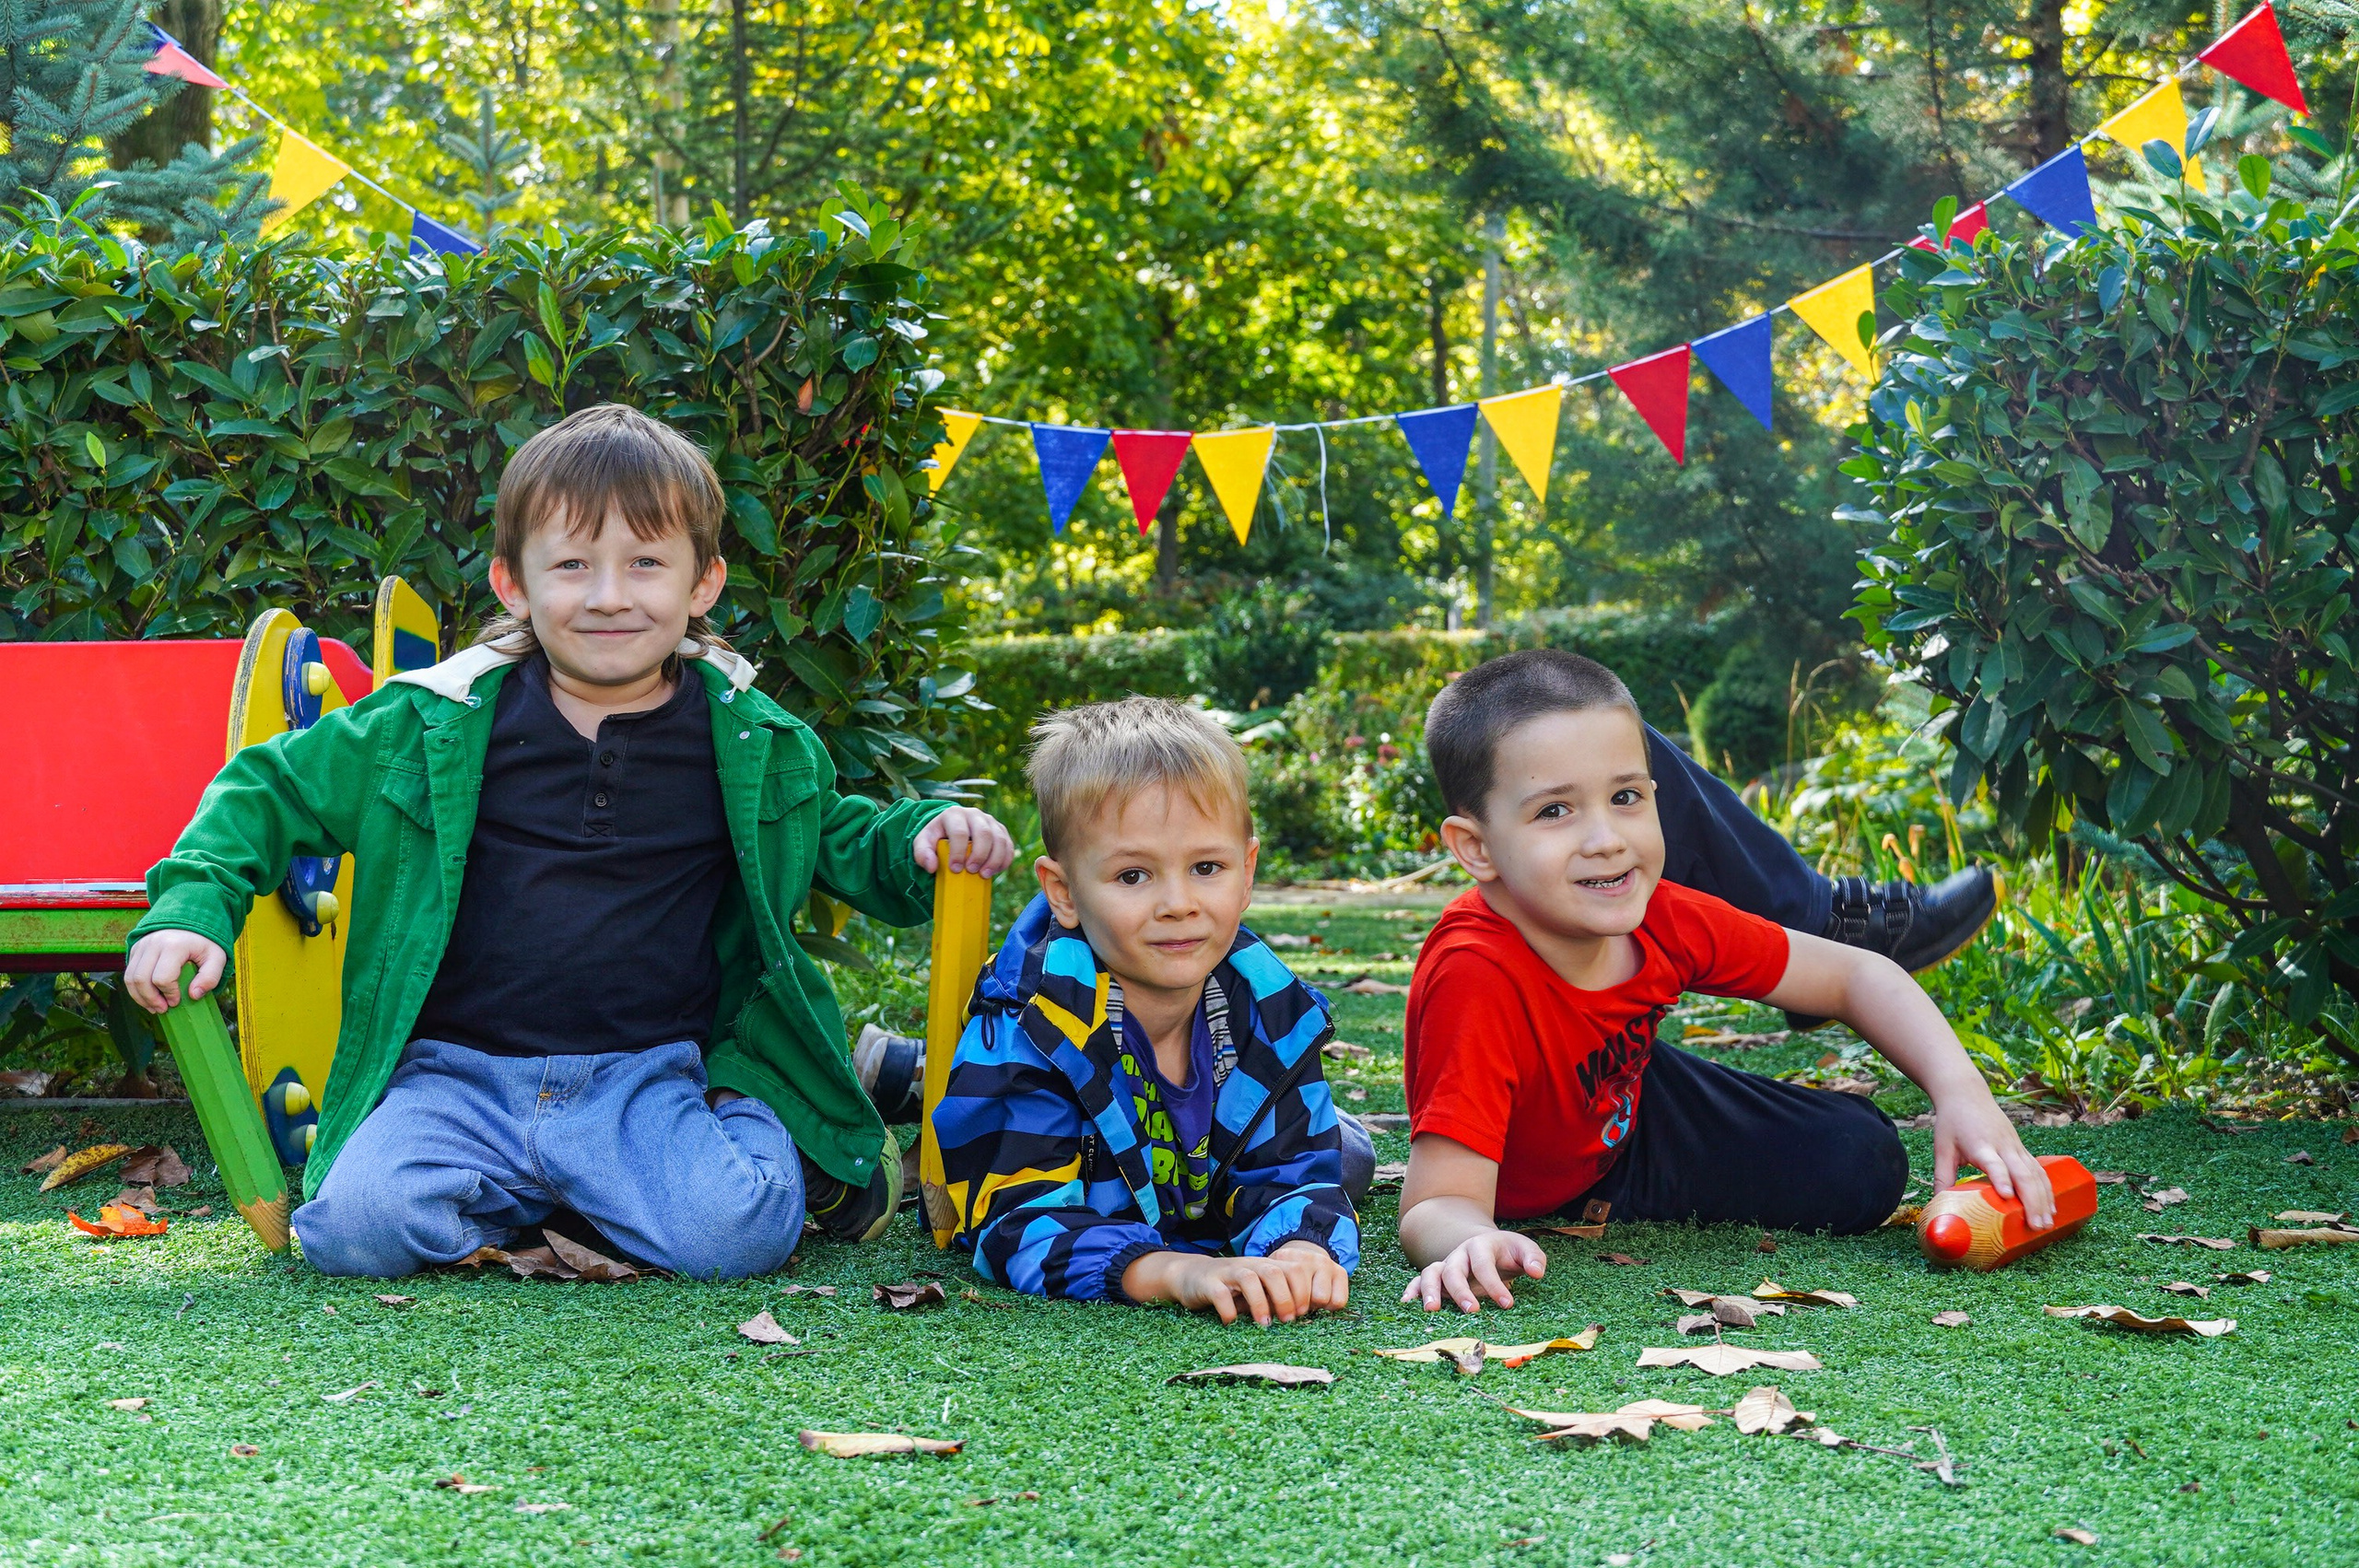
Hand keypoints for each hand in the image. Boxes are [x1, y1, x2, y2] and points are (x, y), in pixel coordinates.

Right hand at [122, 930, 226, 1014]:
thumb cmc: (204, 942)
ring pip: (130, 978)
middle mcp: (153, 944)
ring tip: (154, 1007)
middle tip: (163, 1009)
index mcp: (174, 946)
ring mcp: (142, 945)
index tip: (177, 1001)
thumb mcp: (217, 957)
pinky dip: (135, 989)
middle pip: (141, 979)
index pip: (162, 978)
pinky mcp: (136, 949)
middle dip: (150, 999)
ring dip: (140, 997)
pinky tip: (148, 997)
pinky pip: (129, 973)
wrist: (191, 919)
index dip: (169, 994)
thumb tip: (194, 995)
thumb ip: (210, 977)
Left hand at [913, 806, 1015, 877]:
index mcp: (954, 814)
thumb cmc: (936, 838)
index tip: (955, 869)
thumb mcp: (923, 843)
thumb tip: (931, 867)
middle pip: (983, 833)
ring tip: (984, 875)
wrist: (950, 830)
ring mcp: (990, 821)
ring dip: (994, 859)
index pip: (960, 832)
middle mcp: (974, 814)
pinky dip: (1005, 860)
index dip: (958, 852)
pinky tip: (995, 871)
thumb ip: (922, 854)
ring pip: (999, 839)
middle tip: (972, 872)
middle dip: (979, 855)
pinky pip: (1008, 845)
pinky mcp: (1000, 831)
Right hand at [1124, 1242, 1349, 1325]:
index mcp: (1265, 1266)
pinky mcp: (1207, 1283)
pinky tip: (1231, 1322)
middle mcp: (1248, 1265)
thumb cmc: (1230, 1289)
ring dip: (1260, 1302)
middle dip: (1286, 1297)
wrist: (1189, 1275)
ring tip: (1264, 1324)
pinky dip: (1228, 1309)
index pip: (1293, 1269)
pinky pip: (1219, 1293)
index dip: (1303, 1290)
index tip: (1305, 1314)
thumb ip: (1276, 1299)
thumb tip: (1304, 1318)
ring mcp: (1226, 1272)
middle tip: (1289, 1320)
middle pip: (1274, 1271)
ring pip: (1249, 1278)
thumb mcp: (1256, 1291)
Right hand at [1400, 1227, 1545, 1313]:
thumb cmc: (1509, 1252)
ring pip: (1431, 1273)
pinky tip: (1407, 1303)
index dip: (1494, 1284)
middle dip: (1461, 1291)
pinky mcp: (1438, 1277)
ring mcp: (1446, 1265)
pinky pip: (1420, 1280)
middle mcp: (1459, 1254)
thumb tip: (1537, 1272)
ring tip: (1432, 1311)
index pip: (1483, 1264)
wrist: (1489, 1246)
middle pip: (1454, 1269)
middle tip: (1473, 1311)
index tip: (1507, 1304)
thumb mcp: (1525, 1250)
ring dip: (1430, 1291)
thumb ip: (1534, 1258)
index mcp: (1481, 1245)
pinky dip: (1412, 1289)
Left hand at [1934, 1090, 2055, 1228]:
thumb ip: (1942, 1177)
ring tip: (2047, 1223)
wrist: (1966, 1093)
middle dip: (2032, 1201)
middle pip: (2023, 1174)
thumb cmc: (1952, 1122)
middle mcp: (2003, 1146)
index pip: (1994, 1164)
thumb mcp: (1942, 1148)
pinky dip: (2046, 1188)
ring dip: (2043, 1198)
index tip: (2007, 1197)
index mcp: (1980, 1145)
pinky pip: (2038, 1170)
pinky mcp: (2021, 1147)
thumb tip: (1937, 1206)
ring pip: (2035, 1173)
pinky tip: (2051, 1205)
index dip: (2001, 1179)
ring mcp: (2015, 1146)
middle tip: (2036, 1227)